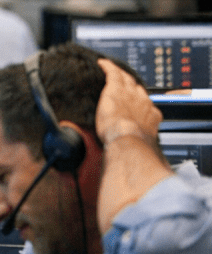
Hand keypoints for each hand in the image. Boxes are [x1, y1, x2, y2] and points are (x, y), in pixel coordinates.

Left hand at [95, 59, 170, 233]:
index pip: (149, 112)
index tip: (139, 110)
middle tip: (126, 87)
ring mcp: (130, 99)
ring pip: (127, 83)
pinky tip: (101, 64)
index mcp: (151, 124)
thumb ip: (140, 171)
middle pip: (139, 95)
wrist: (127, 146)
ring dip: (121, 78)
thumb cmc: (134, 158)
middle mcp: (144, 109)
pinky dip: (108, 69)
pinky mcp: (116, 92)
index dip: (143, 109)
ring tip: (115, 74)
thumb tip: (137, 189)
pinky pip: (112, 75)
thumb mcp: (141, 165)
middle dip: (133, 90)